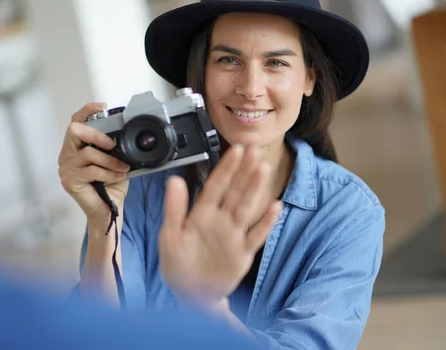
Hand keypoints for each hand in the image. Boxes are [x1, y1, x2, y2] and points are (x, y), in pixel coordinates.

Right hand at [58, 102, 130, 232]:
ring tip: (122, 167)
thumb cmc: (111, 186)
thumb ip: (114, 148)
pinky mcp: (69, 181)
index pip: (76, 123)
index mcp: (76, 148)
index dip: (86, 110)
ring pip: (87, 152)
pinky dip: (108, 172)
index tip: (102, 105)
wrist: (109, 210)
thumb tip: (124, 136)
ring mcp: (66, 169)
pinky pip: (91, 170)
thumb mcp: (115, 161)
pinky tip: (118, 176)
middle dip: (97, 134)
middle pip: (74, 131)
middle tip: (113, 144)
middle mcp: (67, 156)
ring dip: (110, 160)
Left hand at [158, 144, 282, 309]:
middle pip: (235, 191)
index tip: (236, 150)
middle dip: (244, 171)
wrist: (190, 296)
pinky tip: (276, 206)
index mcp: (201, 214)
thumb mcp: (169, 236)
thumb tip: (173, 180)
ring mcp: (233, 235)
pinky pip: (257, 235)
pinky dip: (267, 222)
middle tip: (256, 150)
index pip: (215, 186)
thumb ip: (174, 208)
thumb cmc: (178, 265)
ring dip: (255, 188)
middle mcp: (220, 221)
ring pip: (247, 207)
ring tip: (264, 168)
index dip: (226, 168)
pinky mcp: (243, 253)